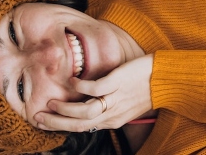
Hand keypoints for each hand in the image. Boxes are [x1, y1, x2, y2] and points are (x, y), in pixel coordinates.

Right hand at [34, 55, 153, 131]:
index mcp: (112, 120)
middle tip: (38, 118)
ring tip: (51, 103)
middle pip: (80, 124)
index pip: (83, 128)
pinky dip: (80, 88)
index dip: (62, 127)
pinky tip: (71, 82)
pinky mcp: (118, 82)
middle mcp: (112, 114)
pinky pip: (94, 89)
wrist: (167, 78)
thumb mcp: (125, 104)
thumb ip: (106, 106)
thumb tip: (86, 104)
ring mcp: (115, 99)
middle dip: (57, 123)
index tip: (44, 123)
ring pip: (85, 111)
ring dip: (65, 109)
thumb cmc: (145, 89)